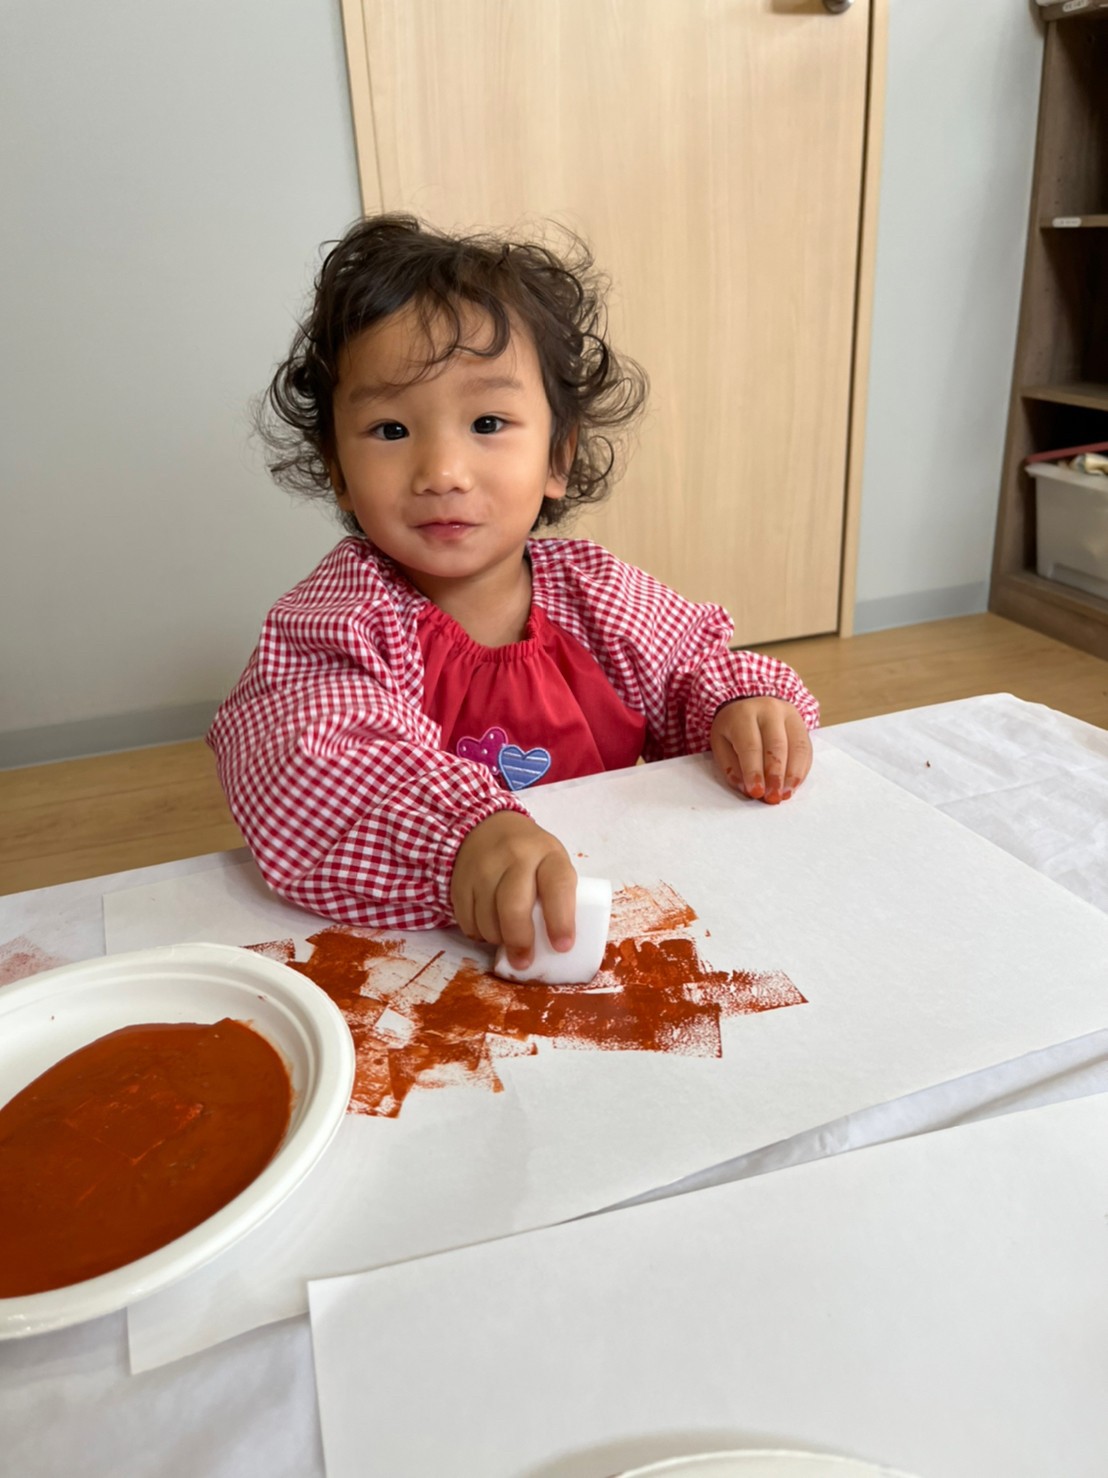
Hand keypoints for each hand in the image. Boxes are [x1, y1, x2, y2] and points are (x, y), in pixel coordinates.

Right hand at [450, 811, 576, 970]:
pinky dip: (478, 933)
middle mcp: (515, 856)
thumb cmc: (531, 856)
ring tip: (506, 938)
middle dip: (520, 941)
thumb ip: (556, 896)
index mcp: (548, 854)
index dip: (560, 920)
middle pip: (514, 907)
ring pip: (487, 920)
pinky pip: (467, 921)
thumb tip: (558, 948)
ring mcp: (483, 867)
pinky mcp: (460, 880)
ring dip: (497, 939)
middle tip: (524, 961)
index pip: (557, 887)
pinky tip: (488, 928)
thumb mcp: (552, 864)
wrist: (487, 828)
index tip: (563, 946)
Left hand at [710, 697, 812, 803]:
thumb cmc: (733, 729)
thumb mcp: (721, 744)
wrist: (749, 704)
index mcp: (743, 714)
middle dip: (775, 776)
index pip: (750, 745)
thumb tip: (747, 789)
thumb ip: (731, 767)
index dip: (754, 771)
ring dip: (792, 775)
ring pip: (796, 747)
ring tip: (785, 795)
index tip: (756, 792)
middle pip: (776, 745)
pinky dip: (801, 770)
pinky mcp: (802, 724)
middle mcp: (769, 710)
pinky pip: (806, 749)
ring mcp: (789, 715)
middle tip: (773, 797)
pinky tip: (793, 785)